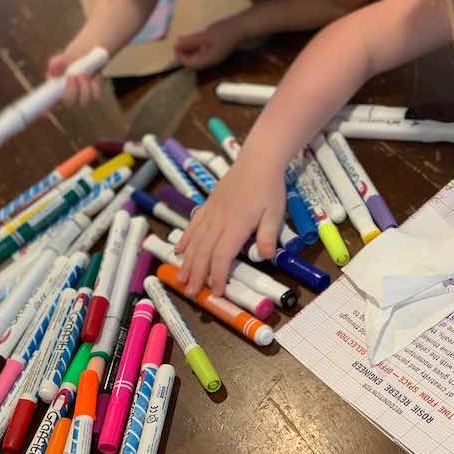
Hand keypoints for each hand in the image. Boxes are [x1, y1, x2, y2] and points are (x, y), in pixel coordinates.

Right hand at [47, 48, 103, 106]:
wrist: (91, 54)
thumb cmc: (73, 57)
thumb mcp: (64, 57)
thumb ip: (57, 63)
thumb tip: (52, 71)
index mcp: (54, 89)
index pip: (47, 104)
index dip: (44, 111)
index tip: (45, 113)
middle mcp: (66, 96)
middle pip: (69, 104)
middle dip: (72, 91)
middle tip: (73, 76)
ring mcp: (81, 97)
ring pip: (84, 101)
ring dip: (84, 87)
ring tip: (82, 73)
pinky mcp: (93, 95)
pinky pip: (96, 95)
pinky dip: (95, 84)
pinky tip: (93, 75)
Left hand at [174, 17, 240, 69]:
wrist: (240, 28)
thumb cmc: (223, 32)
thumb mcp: (205, 36)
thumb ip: (191, 41)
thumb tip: (177, 45)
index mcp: (208, 60)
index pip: (190, 64)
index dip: (180, 57)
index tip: (175, 46)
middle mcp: (211, 61)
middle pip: (193, 63)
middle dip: (183, 54)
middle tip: (177, 43)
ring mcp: (214, 56)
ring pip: (197, 57)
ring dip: (189, 50)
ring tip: (182, 41)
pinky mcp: (215, 51)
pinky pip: (202, 52)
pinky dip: (195, 47)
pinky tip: (192, 39)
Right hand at [175, 149, 285, 295]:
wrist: (257, 160)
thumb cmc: (269, 188)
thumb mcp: (275, 213)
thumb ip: (269, 236)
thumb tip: (265, 257)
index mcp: (236, 225)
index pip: (222, 255)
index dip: (217, 275)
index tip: (216, 292)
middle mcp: (219, 221)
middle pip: (203, 252)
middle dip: (197, 274)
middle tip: (191, 293)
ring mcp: (211, 212)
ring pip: (194, 240)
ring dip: (187, 261)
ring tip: (181, 278)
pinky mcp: (208, 205)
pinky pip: (193, 225)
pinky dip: (184, 239)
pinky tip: (178, 251)